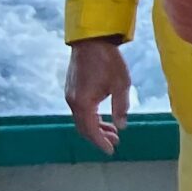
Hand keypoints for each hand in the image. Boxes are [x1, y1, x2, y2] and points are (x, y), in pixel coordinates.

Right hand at [66, 38, 132, 154]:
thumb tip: (121, 126)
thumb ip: (121, 107)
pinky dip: (91, 117)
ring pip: (81, 119)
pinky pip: (80, 110)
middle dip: (98, 137)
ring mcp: (70, 94)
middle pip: (83, 128)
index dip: (100, 142)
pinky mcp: (72, 88)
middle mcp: (72, 101)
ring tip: (113, 132)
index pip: (90, 130)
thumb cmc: (108, 60)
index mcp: (83, 102)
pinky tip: (104, 118)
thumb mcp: (121, 84)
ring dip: (96, 127)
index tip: (111, 151)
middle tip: (115, 143)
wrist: (91, 39)